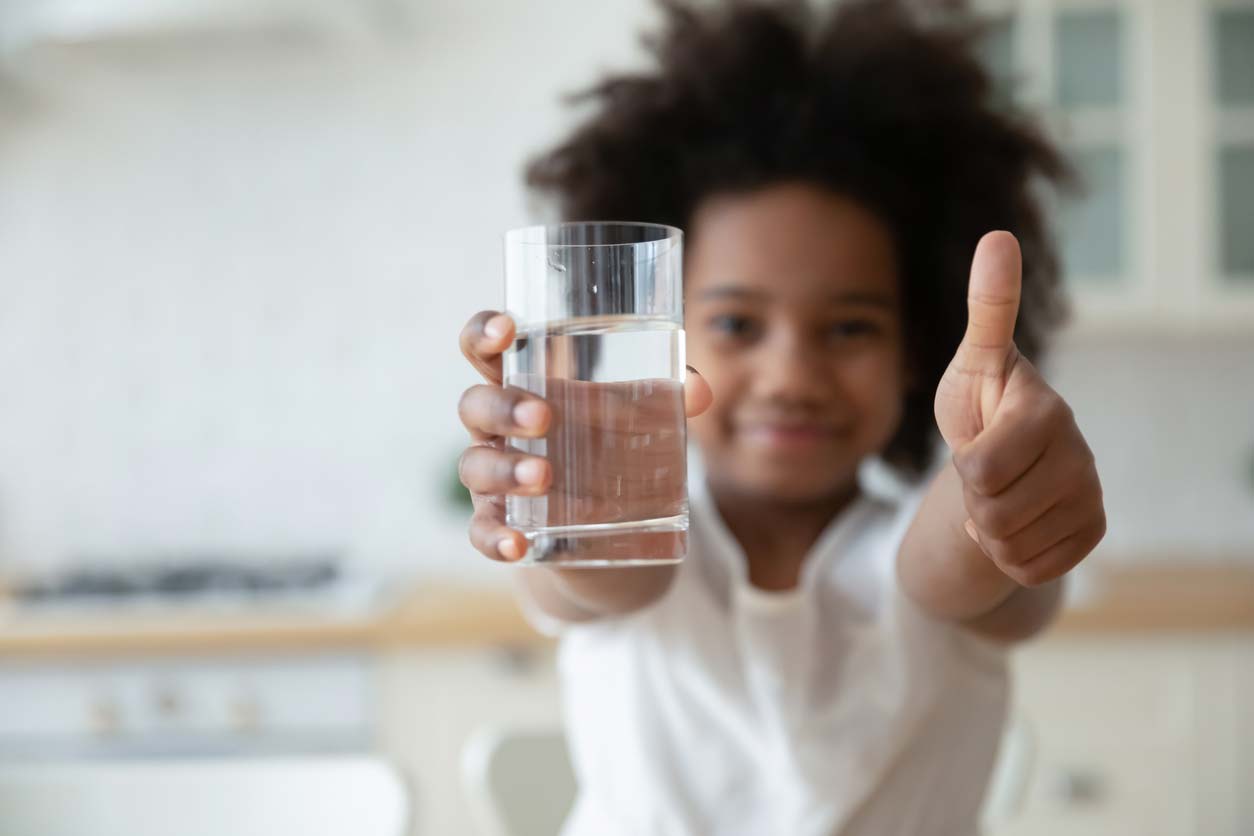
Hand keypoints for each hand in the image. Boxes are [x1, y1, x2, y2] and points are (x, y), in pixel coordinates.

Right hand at [457, 310, 712, 561]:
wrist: (609, 529)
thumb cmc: (608, 447)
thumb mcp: (635, 418)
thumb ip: (663, 398)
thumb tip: (698, 390)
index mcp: (522, 385)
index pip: (485, 350)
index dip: (484, 333)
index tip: (507, 328)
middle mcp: (495, 428)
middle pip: (475, 405)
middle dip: (504, 407)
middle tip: (542, 418)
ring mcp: (492, 479)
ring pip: (475, 466)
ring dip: (505, 469)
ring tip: (543, 475)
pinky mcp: (499, 526)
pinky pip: (481, 532)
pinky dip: (495, 537)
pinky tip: (516, 544)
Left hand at [934, 232, 1104, 586]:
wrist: (998, 458)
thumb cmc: (981, 402)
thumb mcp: (973, 360)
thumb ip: (989, 308)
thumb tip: (999, 235)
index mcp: (1046, 412)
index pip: (979, 471)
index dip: (963, 467)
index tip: (975, 442)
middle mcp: (1079, 453)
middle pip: (994, 515)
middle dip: (973, 501)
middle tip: (983, 473)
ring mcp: (1091, 494)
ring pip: (1011, 546)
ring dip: (989, 529)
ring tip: (996, 494)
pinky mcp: (1092, 530)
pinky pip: (1032, 568)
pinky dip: (1011, 555)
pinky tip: (1017, 520)